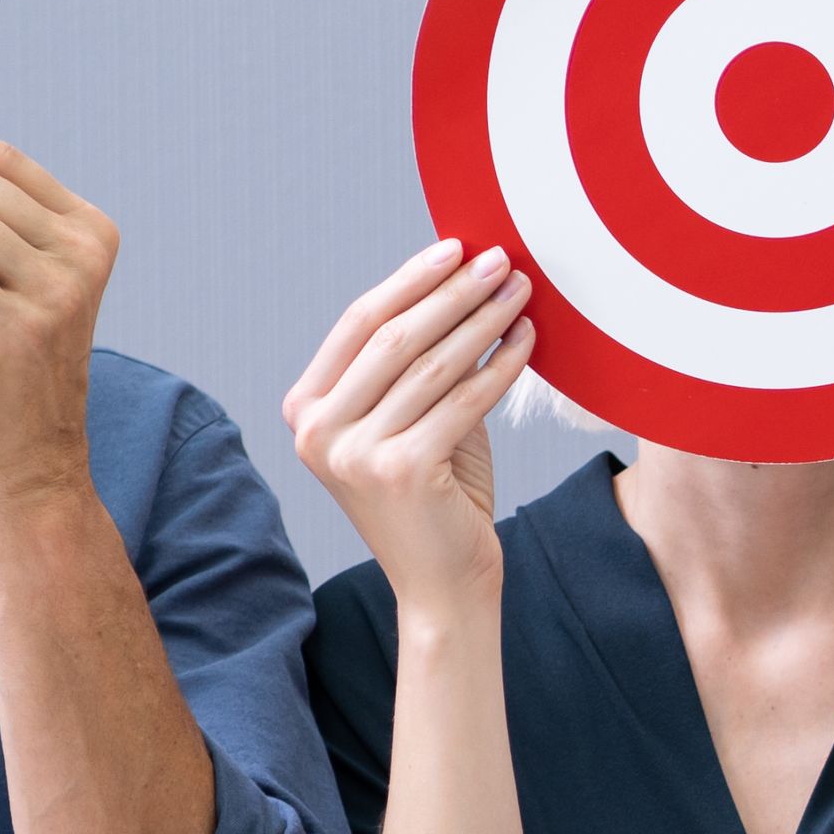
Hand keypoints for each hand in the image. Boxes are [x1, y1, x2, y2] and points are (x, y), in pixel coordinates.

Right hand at [283, 239, 529, 623]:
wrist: (444, 584)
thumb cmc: (436, 495)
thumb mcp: (413, 420)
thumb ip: (420, 363)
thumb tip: (463, 279)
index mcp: (305, 409)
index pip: (359, 324)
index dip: (410, 280)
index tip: (457, 248)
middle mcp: (316, 431)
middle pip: (394, 336)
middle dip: (452, 291)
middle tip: (501, 259)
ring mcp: (352, 453)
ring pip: (431, 363)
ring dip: (483, 319)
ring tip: (522, 291)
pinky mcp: (400, 471)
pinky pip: (463, 399)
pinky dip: (500, 364)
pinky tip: (528, 340)